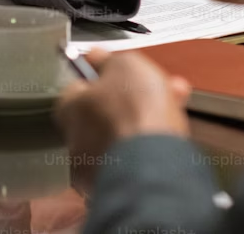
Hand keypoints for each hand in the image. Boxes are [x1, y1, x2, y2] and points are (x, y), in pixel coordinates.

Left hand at [55, 50, 190, 164]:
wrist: (153, 167)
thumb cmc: (135, 110)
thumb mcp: (125, 66)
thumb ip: (108, 60)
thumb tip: (94, 56)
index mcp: (69, 109)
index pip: (79, 88)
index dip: (104, 78)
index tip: (124, 74)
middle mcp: (75, 142)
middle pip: (105, 113)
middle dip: (135, 99)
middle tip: (162, 90)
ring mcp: (94, 169)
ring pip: (122, 136)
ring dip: (144, 122)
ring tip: (173, 111)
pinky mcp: (116, 188)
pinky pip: (133, 160)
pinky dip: (147, 149)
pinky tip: (167, 139)